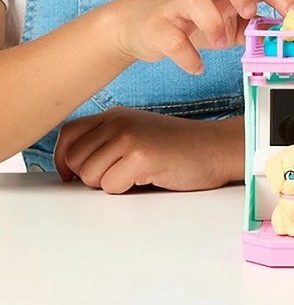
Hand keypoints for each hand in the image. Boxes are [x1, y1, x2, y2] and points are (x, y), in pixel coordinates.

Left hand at [54, 108, 242, 192]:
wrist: (218, 147)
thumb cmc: (180, 148)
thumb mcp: (139, 134)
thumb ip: (107, 142)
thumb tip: (70, 169)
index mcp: (116, 115)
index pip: (68, 135)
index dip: (64, 159)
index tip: (72, 175)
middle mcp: (119, 121)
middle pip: (74, 160)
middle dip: (91, 176)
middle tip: (120, 174)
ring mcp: (129, 137)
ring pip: (89, 176)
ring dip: (110, 184)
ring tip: (137, 174)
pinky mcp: (140, 156)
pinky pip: (111, 186)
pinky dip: (127, 190)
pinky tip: (148, 177)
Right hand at [113, 0, 293, 73]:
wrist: (139, 25)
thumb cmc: (192, 21)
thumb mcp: (228, 22)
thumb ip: (254, 27)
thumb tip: (284, 35)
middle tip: (248, 13)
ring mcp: (176, 6)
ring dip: (211, 22)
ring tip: (218, 42)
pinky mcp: (156, 26)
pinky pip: (170, 37)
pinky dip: (187, 56)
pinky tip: (196, 66)